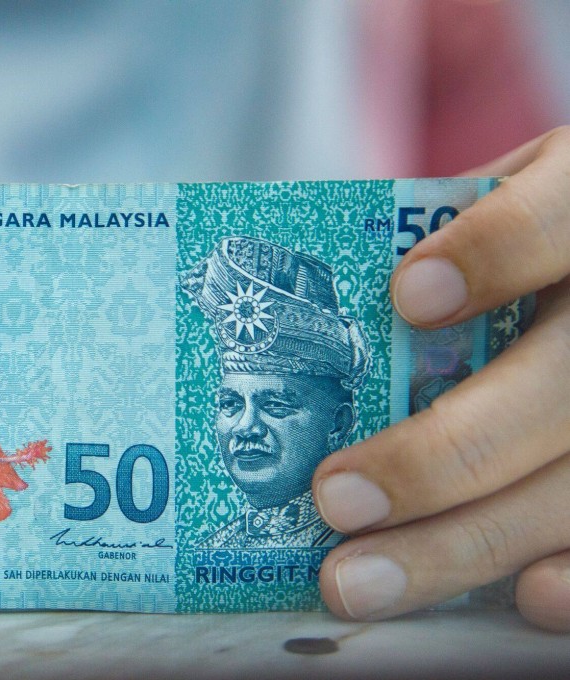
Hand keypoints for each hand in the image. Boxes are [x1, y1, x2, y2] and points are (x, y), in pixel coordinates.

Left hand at [313, 127, 569, 631]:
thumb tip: (302, 311)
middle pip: (556, 390)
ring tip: (357, 580)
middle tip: (334, 497)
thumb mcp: (496, 201)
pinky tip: (520, 598)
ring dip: (465, 543)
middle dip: (439, 455)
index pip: (561, 219)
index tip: (409, 294)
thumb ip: (431, 238)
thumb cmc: (528, 228)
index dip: (496, 253)